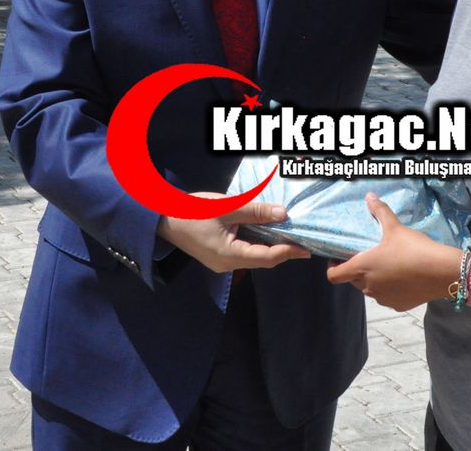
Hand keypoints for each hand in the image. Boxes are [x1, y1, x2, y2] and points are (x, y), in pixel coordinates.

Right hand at [157, 197, 309, 272]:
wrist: (163, 217)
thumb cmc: (193, 211)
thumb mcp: (227, 207)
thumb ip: (256, 211)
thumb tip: (284, 214)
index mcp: (229, 255)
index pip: (266, 257)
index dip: (288, 252)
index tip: (307, 248)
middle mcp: (227, 264)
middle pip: (262, 259)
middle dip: (283, 250)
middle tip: (303, 240)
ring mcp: (222, 262)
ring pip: (254, 256)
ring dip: (271, 246)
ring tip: (289, 235)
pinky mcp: (218, 256)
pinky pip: (244, 252)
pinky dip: (258, 243)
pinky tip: (266, 232)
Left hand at [326, 193, 460, 311]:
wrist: (441, 272)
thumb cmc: (413, 248)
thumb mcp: (395, 227)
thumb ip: (380, 211)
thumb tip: (369, 196)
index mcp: (362, 268)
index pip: (334, 276)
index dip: (333, 267)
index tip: (339, 258)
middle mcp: (368, 287)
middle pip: (353, 281)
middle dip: (356, 270)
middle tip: (369, 256)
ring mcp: (383, 299)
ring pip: (370, 290)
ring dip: (373, 280)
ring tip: (387, 266)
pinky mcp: (398, 305)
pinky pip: (387, 297)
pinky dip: (390, 289)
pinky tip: (402, 278)